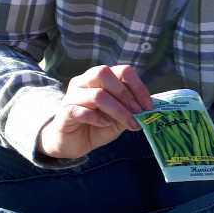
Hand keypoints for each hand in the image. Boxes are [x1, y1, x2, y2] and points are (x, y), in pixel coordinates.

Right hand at [38, 64, 153, 159]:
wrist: (73, 142)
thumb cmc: (98, 125)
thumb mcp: (120, 117)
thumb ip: (131, 109)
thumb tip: (148, 109)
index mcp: (100, 78)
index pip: (123, 71)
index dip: (139, 87)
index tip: (149, 107)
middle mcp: (84, 81)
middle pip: (104, 74)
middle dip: (126, 96)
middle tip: (139, 114)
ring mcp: (72, 96)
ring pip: (97, 95)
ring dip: (118, 111)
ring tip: (129, 124)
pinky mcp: (65, 113)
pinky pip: (81, 111)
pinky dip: (98, 118)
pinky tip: (105, 125)